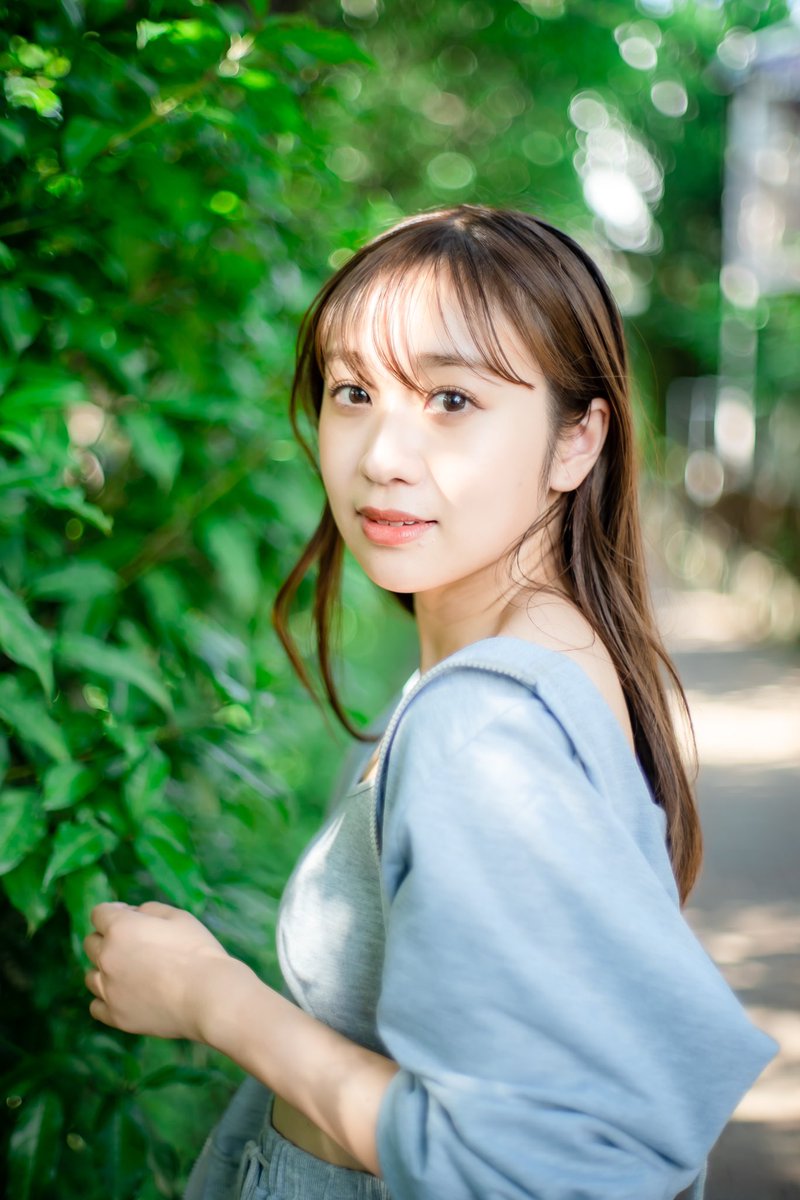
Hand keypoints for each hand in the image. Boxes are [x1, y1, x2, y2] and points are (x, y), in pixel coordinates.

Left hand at [84, 901, 230, 1039]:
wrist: (207, 996)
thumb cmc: (197, 950)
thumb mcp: (178, 916)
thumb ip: (149, 910)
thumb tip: (134, 915)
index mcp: (120, 928)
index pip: (99, 913)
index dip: (115, 911)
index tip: (129, 916)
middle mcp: (107, 958)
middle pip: (90, 943)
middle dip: (107, 938)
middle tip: (132, 944)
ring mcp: (108, 990)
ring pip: (90, 976)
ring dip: (104, 969)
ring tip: (128, 972)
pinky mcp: (116, 1016)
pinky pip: (96, 1006)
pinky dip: (106, 999)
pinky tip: (124, 995)